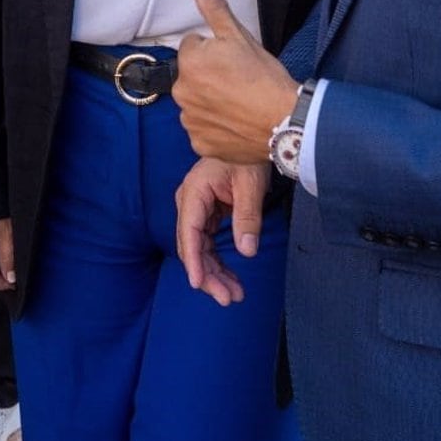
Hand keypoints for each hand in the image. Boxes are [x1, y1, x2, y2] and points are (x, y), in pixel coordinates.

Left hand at [174, 0, 298, 162]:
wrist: (285, 122)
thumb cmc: (264, 77)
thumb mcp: (239, 36)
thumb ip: (213, 7)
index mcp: (189, 63)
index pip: (194, 48)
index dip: (215, 52)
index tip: (234, 62)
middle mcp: (182, 93)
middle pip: (192, 76)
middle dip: (209, 76)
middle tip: (238, 82)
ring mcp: (189, 121)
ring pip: (196, 103)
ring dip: (210, 102)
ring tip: (238, 103)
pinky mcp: (200, 144)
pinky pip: (202, 129)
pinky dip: (215, 127)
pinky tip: (234, 123)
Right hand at [175, 157, 270, 306]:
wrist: (249, 142)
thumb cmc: (247, 158)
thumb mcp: (250, 185)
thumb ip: (247, 218)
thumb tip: (247, 251)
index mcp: (194, 192)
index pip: (190, 232)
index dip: (193, 261)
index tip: (198, 284)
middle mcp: (189, 203)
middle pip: (192, 247)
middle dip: (208, 275)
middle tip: (227, 298)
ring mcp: (196, 210)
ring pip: (200, 250)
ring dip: (214, 274)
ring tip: (234, 295)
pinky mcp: (206, 215)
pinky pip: (208, 245)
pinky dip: (218, 263)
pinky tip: (231, 279)